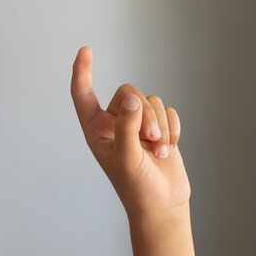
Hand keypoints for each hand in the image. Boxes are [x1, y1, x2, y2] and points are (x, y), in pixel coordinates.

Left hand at [70, 47, 189, 221]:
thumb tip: (134, 99)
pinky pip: (169, 111)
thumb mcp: (127, 159)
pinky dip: (172, 129)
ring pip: (152, 102)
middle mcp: (116, 124)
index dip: (82, 72)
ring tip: (159, 153)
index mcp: (97, 131)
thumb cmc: (137, 188)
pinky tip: (169, 150)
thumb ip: (127, 128)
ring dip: (160, 127)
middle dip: (145, 113)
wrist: (163, 205)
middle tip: (150, 139)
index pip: (84, 95)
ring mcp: (139, 126)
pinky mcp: (160, 129)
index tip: (86, 50)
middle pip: (130, 93)